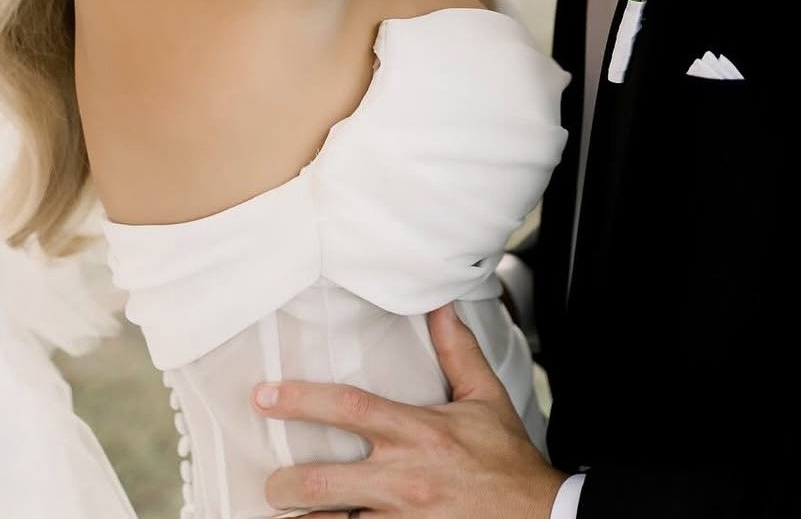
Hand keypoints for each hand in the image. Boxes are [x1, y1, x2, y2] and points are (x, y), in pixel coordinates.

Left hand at [256, 303, 565, 516]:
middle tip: (271, 481)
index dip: (301, 400)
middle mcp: (402, 479)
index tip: (264, 395)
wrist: (536, 517)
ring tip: (282, 517)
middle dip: (285, 484)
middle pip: (322, 480)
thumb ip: (458, 350)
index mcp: (418, 432)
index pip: (349, 408)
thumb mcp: (485, 397)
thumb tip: (441, 303)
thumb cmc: (505, 459)